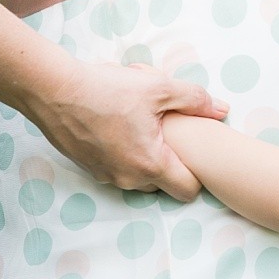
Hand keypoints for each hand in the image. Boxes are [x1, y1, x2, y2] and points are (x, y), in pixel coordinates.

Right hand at [28, 60, 227, 200]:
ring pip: (140, 175)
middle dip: (172, 160)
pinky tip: (122, 122)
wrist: (56, 91)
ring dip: (147, 154)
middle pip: (164, 183)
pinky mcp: (90, 168)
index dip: (199, 173)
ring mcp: (106, 176)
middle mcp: (129, 179)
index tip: (197, 151)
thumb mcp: (160, 87)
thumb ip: (195, 100)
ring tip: (144, 121)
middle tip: (169, 129)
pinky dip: (126, 151)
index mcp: (151, 164)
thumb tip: (222, 110)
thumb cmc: (109, 90)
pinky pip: (119, 167)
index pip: (188, 190)